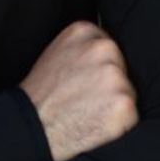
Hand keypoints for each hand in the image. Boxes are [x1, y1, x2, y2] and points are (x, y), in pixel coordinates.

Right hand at [21, 20, 138, 160]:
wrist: (28, 129)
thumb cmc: (40, 97)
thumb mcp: (54, 54)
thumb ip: (81, 48)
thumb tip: (107, 53)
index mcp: (84, 32)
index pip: (107, 48)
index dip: (97, 70)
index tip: (83, 82)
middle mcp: (103, 48)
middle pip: (121, 68)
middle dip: (108, 85)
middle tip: (83, 100)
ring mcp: (115, 76)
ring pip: (127, 92)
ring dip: (113, 105)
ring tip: (86, 113)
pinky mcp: (124, 103)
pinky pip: (131, 115)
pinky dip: (118, 125)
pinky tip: (95, 126)